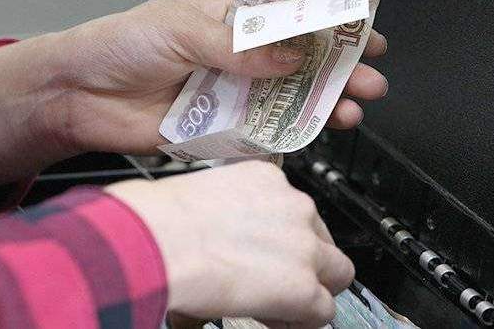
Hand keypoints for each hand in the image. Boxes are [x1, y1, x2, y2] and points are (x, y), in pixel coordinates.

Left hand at [38, 0, 386, 153]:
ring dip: (322, 104)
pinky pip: (263, 134)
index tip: (363, 31)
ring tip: (348, 110)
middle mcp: (238, 56)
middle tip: (369, 79)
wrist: (79, 95)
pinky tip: (311, 133)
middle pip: (301, 62)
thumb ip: (238, 47)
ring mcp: (233, 93)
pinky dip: (290, 135)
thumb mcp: (182, 30)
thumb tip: (289, 55)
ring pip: (289, 100)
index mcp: (232, 18)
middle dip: (339, 70)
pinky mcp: (221, 129)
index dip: (330, 23)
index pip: (291, 16)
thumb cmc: (120, 44)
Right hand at [105, 161, 354, 326]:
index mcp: (266, 178)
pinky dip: (304, 321)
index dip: (283, 239)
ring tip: (279, 305)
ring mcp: (303, 245)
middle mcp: (293, 205)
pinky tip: (275, 320)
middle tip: (282, 282)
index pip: (296, 210)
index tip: (269, 254)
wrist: (157, 241)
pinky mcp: (302, 284)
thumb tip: (220, 238)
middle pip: (325, 239)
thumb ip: (226, 211)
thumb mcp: (202, 195)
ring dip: (312, 290)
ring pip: (336, 274)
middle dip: (309, 263)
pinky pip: (323, 311)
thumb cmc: (159, 220)